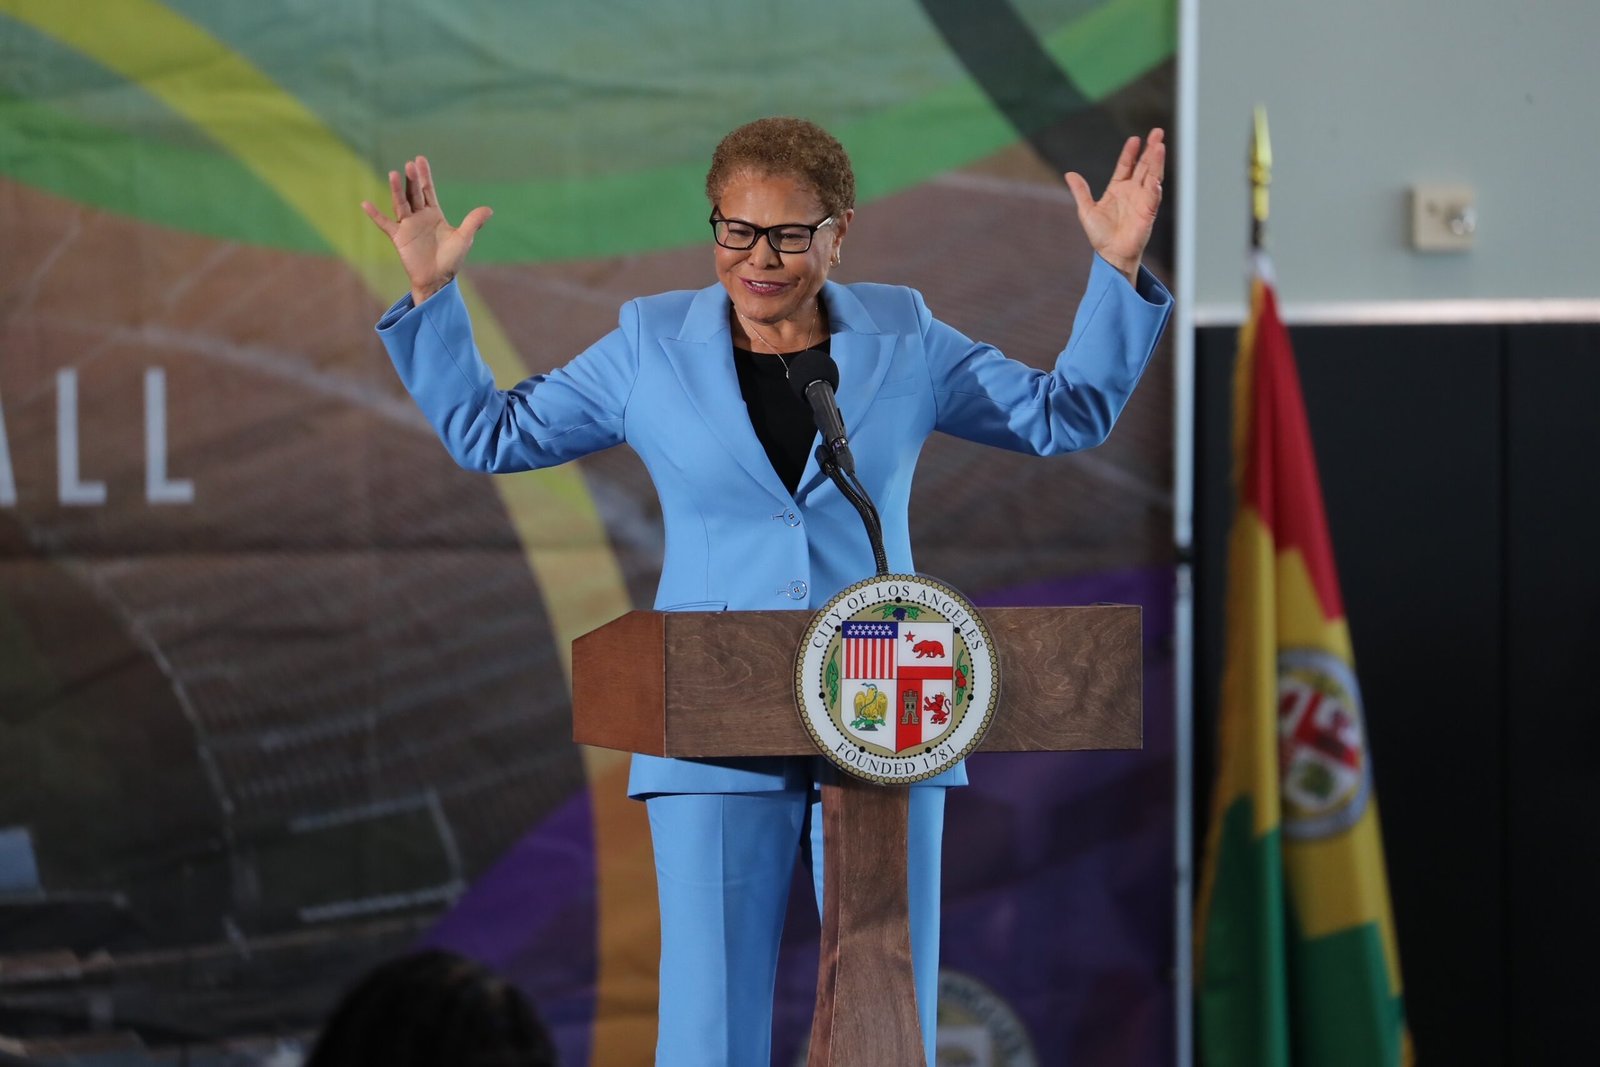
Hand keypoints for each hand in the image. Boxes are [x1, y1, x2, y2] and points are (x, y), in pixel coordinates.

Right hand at [361, 155, 492, 305]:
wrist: (437, 279)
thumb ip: (473, 222)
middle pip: (414, 194)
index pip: (427, 190)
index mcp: (434, 214)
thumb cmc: (451, 260)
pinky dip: (375, 215)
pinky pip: (385, 224)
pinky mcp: (398, 237)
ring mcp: (408, 226)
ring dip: (397, 190)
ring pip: (400, 204)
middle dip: (412, 180)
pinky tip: (365, 204)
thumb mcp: (464, 239)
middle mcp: (419, 217)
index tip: (419, 159)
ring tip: (394, 174)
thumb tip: (489, 209)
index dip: (424, 175)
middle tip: (410, 164)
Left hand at [1064, 128, 1164, 284]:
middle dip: (1151, 149)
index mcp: (1118, 189)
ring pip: (1153, 176)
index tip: (1134, 139)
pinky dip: (1155, 189)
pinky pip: (1153, 198)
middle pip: (1144, 166)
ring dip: (1157, 162)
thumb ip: (1080, 192)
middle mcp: (1133, 192)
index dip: (1130, 152)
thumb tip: (1069, 174)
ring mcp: (1142, 201)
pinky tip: (1156, 181)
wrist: (1110, 254)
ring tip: (1160, 145)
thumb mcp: (1086, 211)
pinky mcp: (1148, 213)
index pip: (1126, 165)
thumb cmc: (1101, 235)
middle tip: (1157, 132)